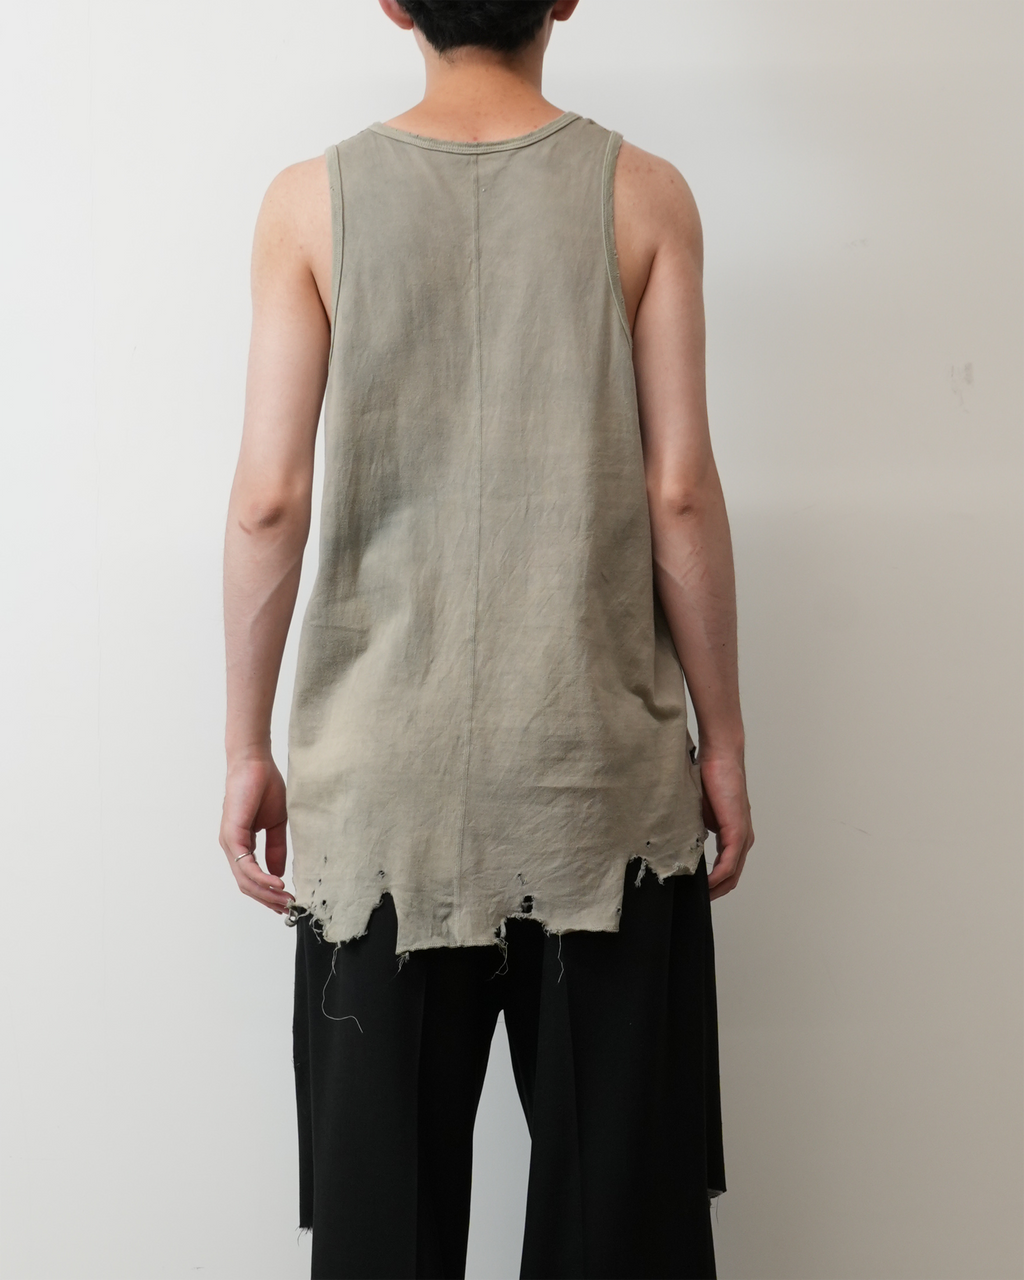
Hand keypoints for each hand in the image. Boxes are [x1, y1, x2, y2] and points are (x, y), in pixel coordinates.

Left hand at [219, 756, 294, 914]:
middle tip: (287, 908)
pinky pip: (245, 865)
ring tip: (285, 900)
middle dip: (267, 900)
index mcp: (241, 844)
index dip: (268, 893)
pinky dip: (261, 877)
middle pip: (246, 885)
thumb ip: (276, 849)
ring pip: (245, 879)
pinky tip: (276, 883)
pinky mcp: (232, 835)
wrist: (255, 764)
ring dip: (266, 893)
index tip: (286, 902)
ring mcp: (229, 842)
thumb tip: (278, 874)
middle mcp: (231, 847)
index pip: (251, 877)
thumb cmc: (264, 787)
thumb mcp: (277, 824)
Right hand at [699, 751, 753, 899]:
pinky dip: (718, 877)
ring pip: (732, 874)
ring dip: (717, 889)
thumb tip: (681, 844)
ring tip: (699, 897)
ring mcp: (742, 837)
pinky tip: (706, 885)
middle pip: (733, 877)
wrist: (720, 758)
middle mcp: (743, 839)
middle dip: (716, 892)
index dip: (715, 883)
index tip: (697, 891)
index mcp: (734, 835)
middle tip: (697, 902)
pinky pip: (729, 864)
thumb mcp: (699, 812)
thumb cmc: (709, 778)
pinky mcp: (737, 832)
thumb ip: (695, 830)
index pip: (728, 868)